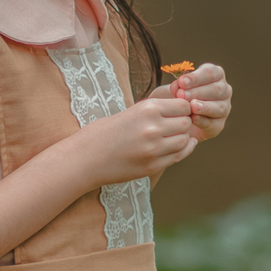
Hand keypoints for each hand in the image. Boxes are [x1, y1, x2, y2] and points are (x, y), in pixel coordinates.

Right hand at [78, 87, 197, 185]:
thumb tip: (181, 109)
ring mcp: (154, 149)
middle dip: (183, 123)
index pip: (183, 105)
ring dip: (180, 138)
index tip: (176, 112)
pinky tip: (175, 148)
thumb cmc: (103, 133)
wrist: (85, 159)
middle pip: (186, 122)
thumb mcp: (130, 112)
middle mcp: (153, 128)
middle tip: (173, 126)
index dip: (182, 108)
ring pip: (184, 140)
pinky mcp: (152, 166)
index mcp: (147, 109)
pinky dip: (180, 151)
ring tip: (170, 138)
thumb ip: (154, 111)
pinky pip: (177, 156)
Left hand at [173, 62, 230, 140]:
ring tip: (192, 106)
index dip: (196, 77)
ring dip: (205, 106)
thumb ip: (177, 85)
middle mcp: (224, 90)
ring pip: (219, 107)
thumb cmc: (178, 96)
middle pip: (216, 89)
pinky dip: (204, 121)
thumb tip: (177, 86)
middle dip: (198, 92)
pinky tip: (193, 119)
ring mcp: (224, 108)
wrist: (177, 117)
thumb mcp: (175, 88)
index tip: (181, 81)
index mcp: (215, 75)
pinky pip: (214, 123)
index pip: (210, 72)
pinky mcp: (219, 124)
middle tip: (182, 95)